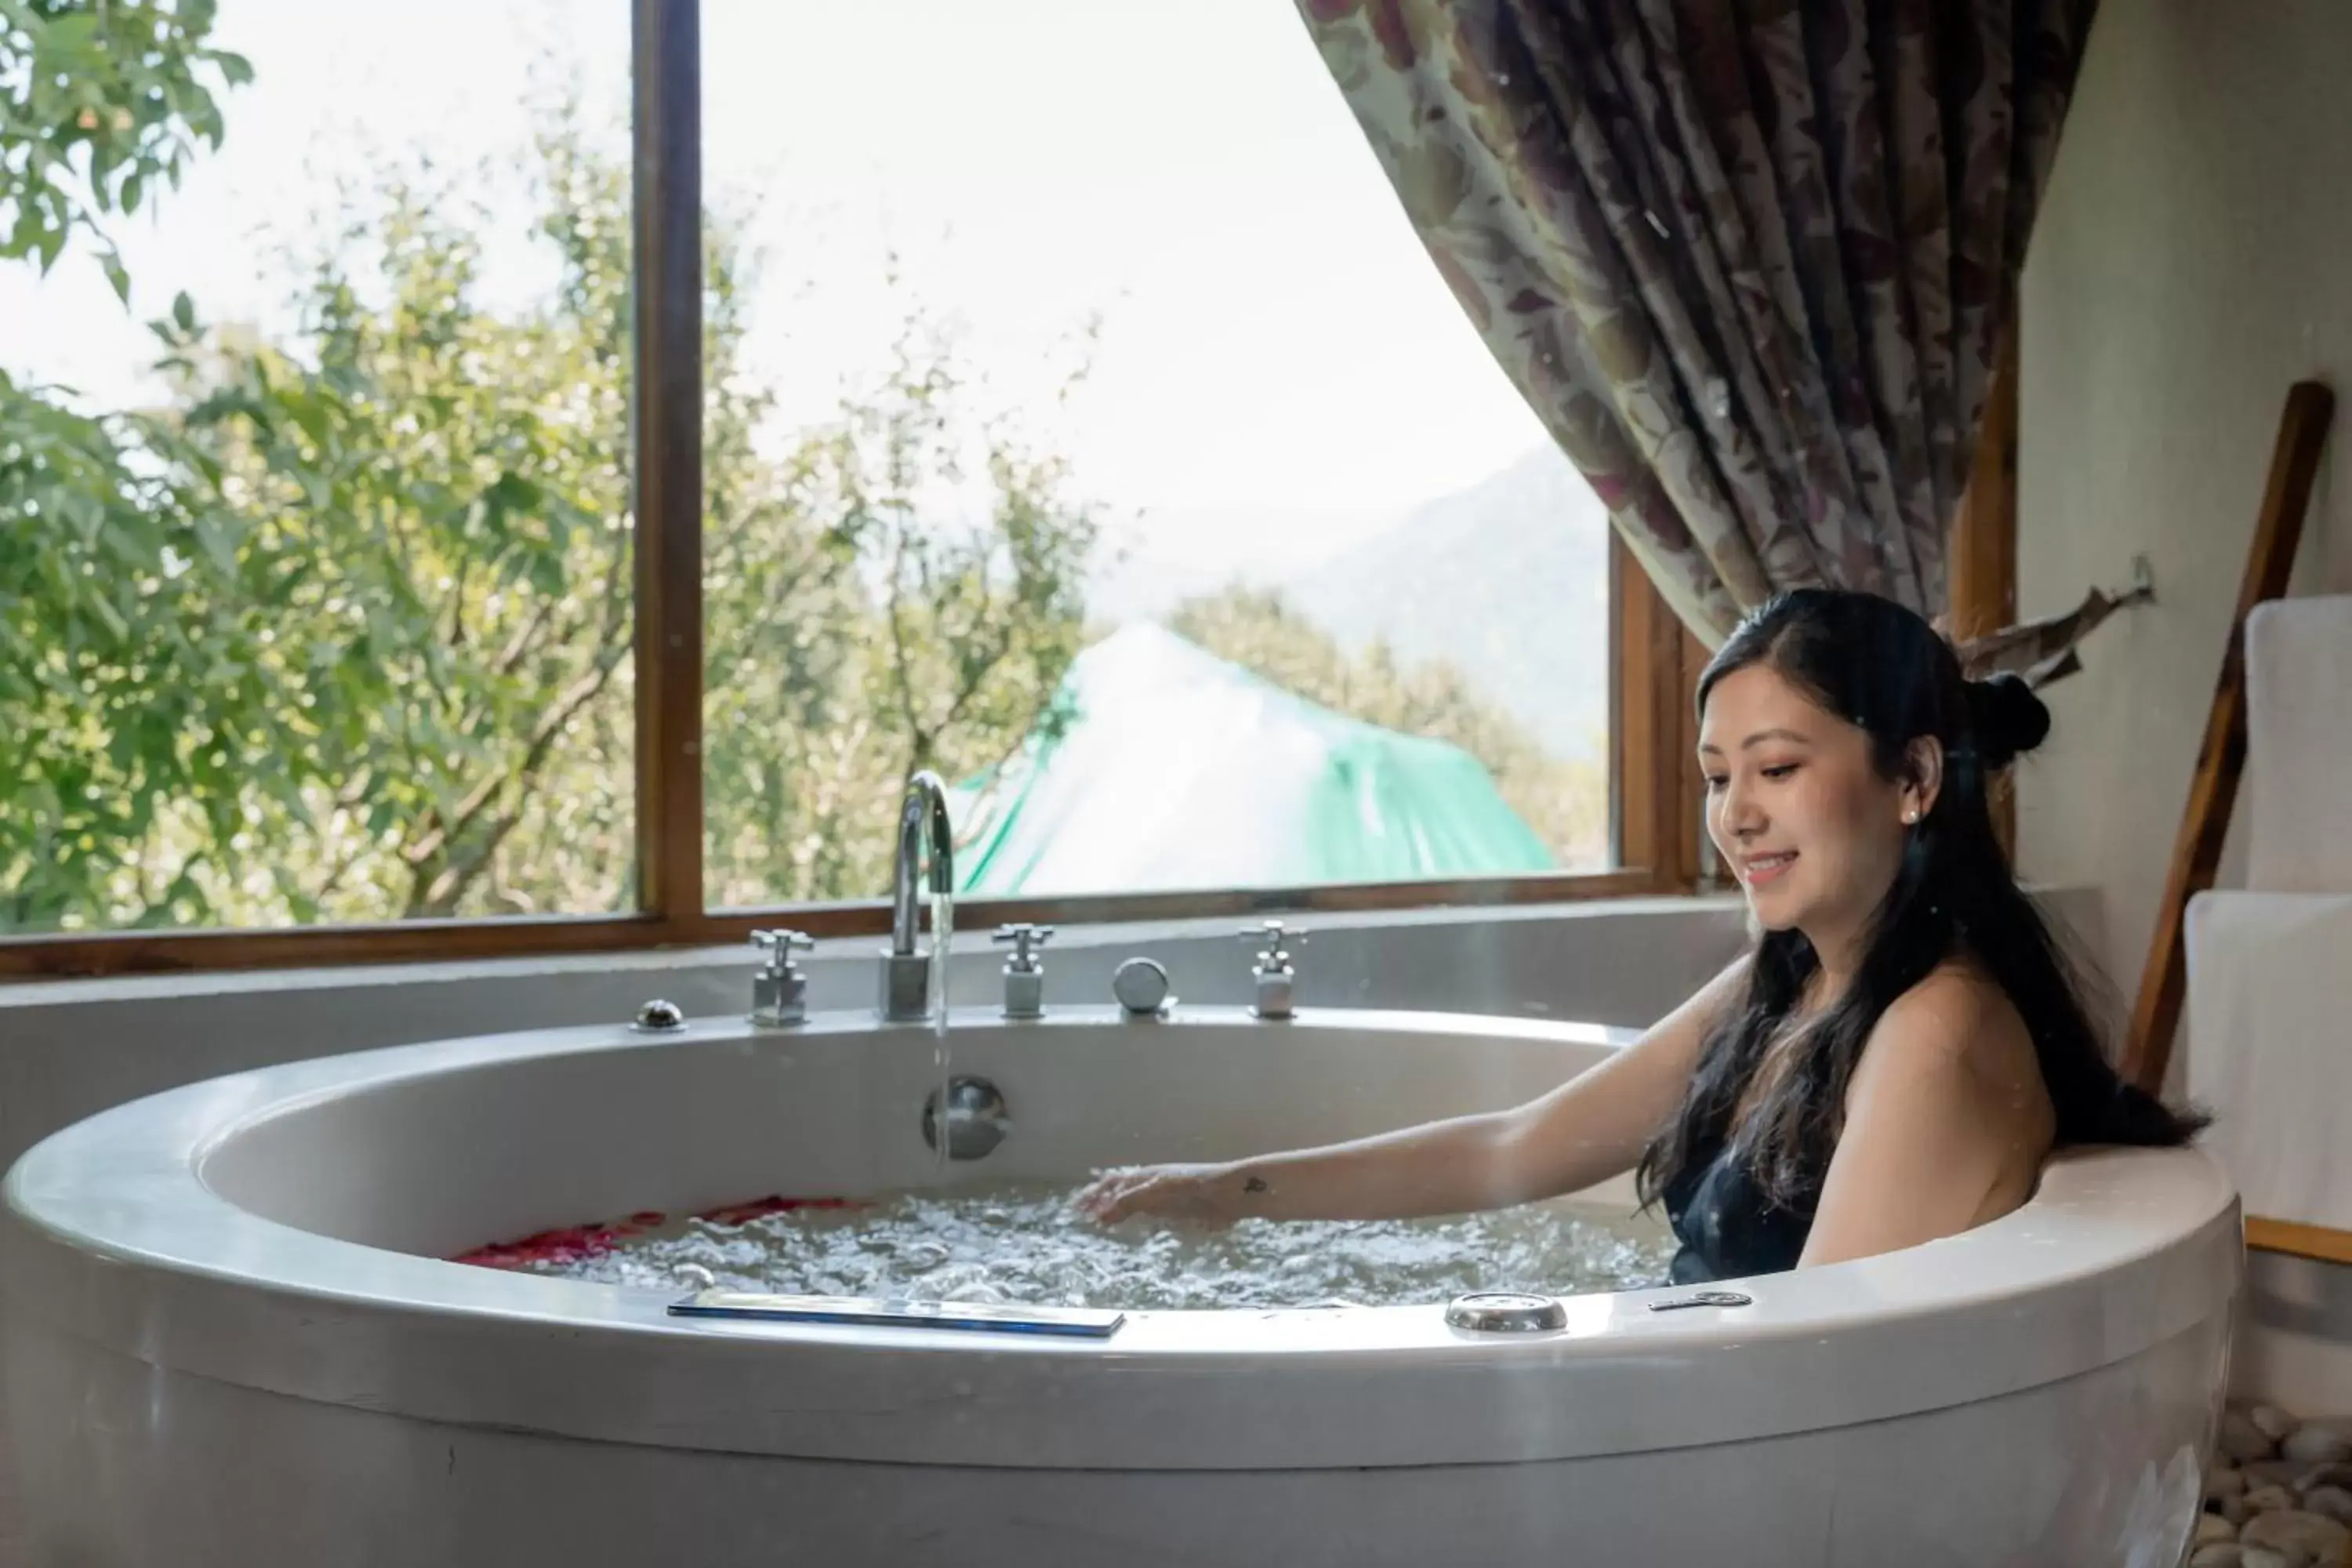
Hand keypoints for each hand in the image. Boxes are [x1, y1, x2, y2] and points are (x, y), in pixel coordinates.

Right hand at [1073, 1162, 1240, 1227]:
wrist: (1229, 1194)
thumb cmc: (1192, 1187)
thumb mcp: (1156, 1192)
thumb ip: (1128, 1203)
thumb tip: (1099, 1215)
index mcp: (1144, 1176)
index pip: (1110, 1184)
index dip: (1092, 1195)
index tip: (1074, 1209)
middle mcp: (1150, 1185)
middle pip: (1118, 1192)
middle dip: (1099, 1202)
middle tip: (1080, 1217)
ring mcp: (1163, 1199)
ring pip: (1131, 1205)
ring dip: (1114, 1213)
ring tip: (1099, 1224)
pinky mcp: (1177, 1214)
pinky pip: (1148, 1217)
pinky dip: (1134, 1222)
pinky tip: (1131, 1232)